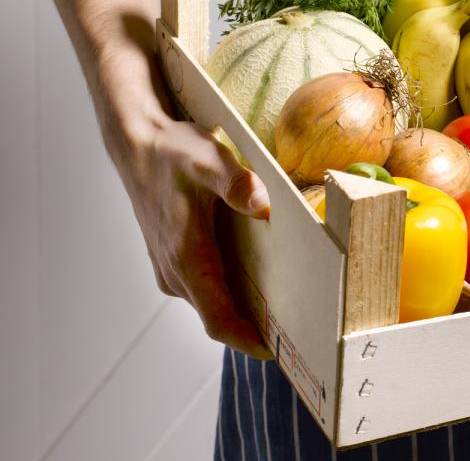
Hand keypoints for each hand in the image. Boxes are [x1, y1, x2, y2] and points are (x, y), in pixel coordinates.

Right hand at [120, 107, 272, 358]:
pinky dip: (232, 293)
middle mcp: (176, 273)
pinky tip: (264, 281)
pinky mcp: (175, 262)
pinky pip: (207, 289)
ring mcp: (172, 270)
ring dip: (245, 312)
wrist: (138, 146)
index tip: (276, 352)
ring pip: (213, 303)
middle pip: (219, 317)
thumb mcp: (208, 158)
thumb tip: (261, 204)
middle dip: (256, 329)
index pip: (217, 318)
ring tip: (291, 311)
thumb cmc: (174, 153)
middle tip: (301, 333)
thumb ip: (234, 181)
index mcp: (186, 258)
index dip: (246, 339)